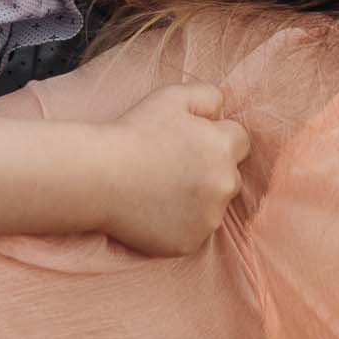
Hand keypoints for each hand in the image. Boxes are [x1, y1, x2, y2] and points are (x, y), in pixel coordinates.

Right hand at [100, 82, 250, 256]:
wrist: (99, 176)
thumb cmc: (134, 132)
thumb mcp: (172, 97)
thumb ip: (209, 96)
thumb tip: (223, 110)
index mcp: (224, 148)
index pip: (240, 141)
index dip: (215, 138)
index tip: (189, 142)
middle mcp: (225, 184)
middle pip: (230, 175)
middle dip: (211, 170)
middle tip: (173, 166)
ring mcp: (209, 217)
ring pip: (214, 205)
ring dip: (199, 198)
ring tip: (161, 188)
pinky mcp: (190, 242)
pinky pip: (195, 230)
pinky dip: (182, 223)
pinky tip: (156, 209)